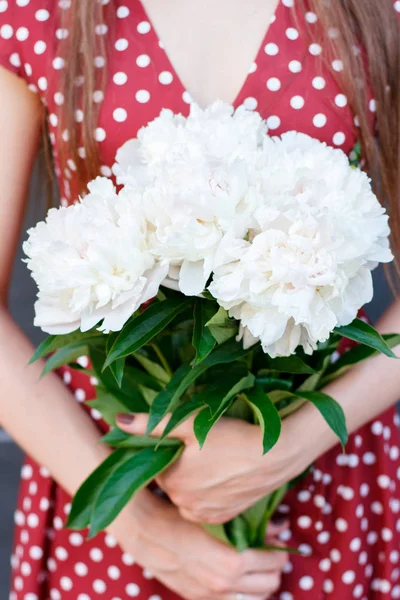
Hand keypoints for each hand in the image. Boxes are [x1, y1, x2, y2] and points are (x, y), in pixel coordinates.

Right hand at [111, 489, 289, 599]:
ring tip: (256, 567)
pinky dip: (243, 593)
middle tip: (270, 552)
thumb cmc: (182, 517)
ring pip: (255, 599)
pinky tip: (238, 577)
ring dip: (260, 584)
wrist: (147, 533)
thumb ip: (252, 524)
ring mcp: (212, 596)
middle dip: (273, 568)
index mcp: (232, 562)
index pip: (274, 563)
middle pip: (270, 585)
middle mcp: (225, 585)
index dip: (279, 551)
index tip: (277, 541)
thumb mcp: (218, 516)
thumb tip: (280, 525)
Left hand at [117, 413, 302, 523]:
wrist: (276, 454)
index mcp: (171, 482)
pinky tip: (225, 474)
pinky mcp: (225, 519)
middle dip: (183, 466)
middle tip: (206, 446)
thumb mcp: (189, 422)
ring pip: (190, 494)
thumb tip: (116, 419)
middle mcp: (184, 506)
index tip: (188, 437)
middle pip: (174, 481)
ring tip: (218, 459)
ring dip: (197, 480)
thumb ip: (151, 423)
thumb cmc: (231, 434)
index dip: (171, 450)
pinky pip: (207, 505)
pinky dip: (211, 492)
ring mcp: (206, 516)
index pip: (159, 465)